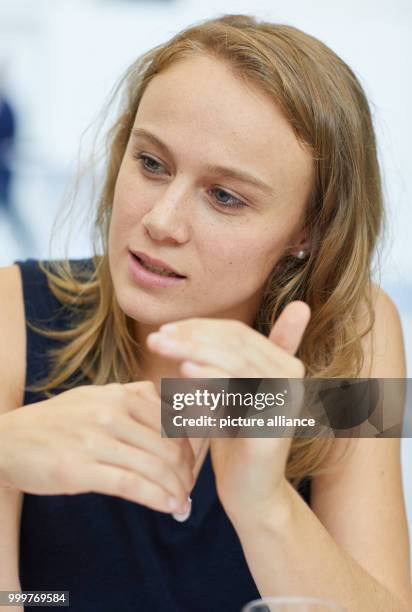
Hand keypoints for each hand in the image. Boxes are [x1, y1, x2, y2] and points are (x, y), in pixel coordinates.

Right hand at [0, 381, 193, 513]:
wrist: (8, 440)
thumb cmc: (57, 421)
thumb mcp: (96, 396)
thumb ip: (133, 398)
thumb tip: (173, 410)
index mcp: (120, 394)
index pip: (171, 422)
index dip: (189, 448)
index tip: (191, 466)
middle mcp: (111, 412)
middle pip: (168, 446)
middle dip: (185, 472)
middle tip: (188, 489)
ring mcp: (95, 439)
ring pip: (154, 466)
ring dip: (176, 489)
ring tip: (183, 502)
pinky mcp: (80, 469)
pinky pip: (131, 485)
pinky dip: (157, 499)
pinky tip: (170, 507)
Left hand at [146, 301, 310, 524]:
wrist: (251, 492)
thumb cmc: (236, 438)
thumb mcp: (234, 391)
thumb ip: (233, 356)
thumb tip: (257, 315)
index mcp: (286, 365)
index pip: (237, 333)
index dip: (200, 327)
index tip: (165, 329)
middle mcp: (293, 379)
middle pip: (235, 343)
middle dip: (191, 336)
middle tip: (156, 337)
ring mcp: (285, 401)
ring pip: (235, 362)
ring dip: (193, 350)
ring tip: (162, 347)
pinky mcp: (273, 425)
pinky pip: (238, 393)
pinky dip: (210, 377)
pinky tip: (184, 371)